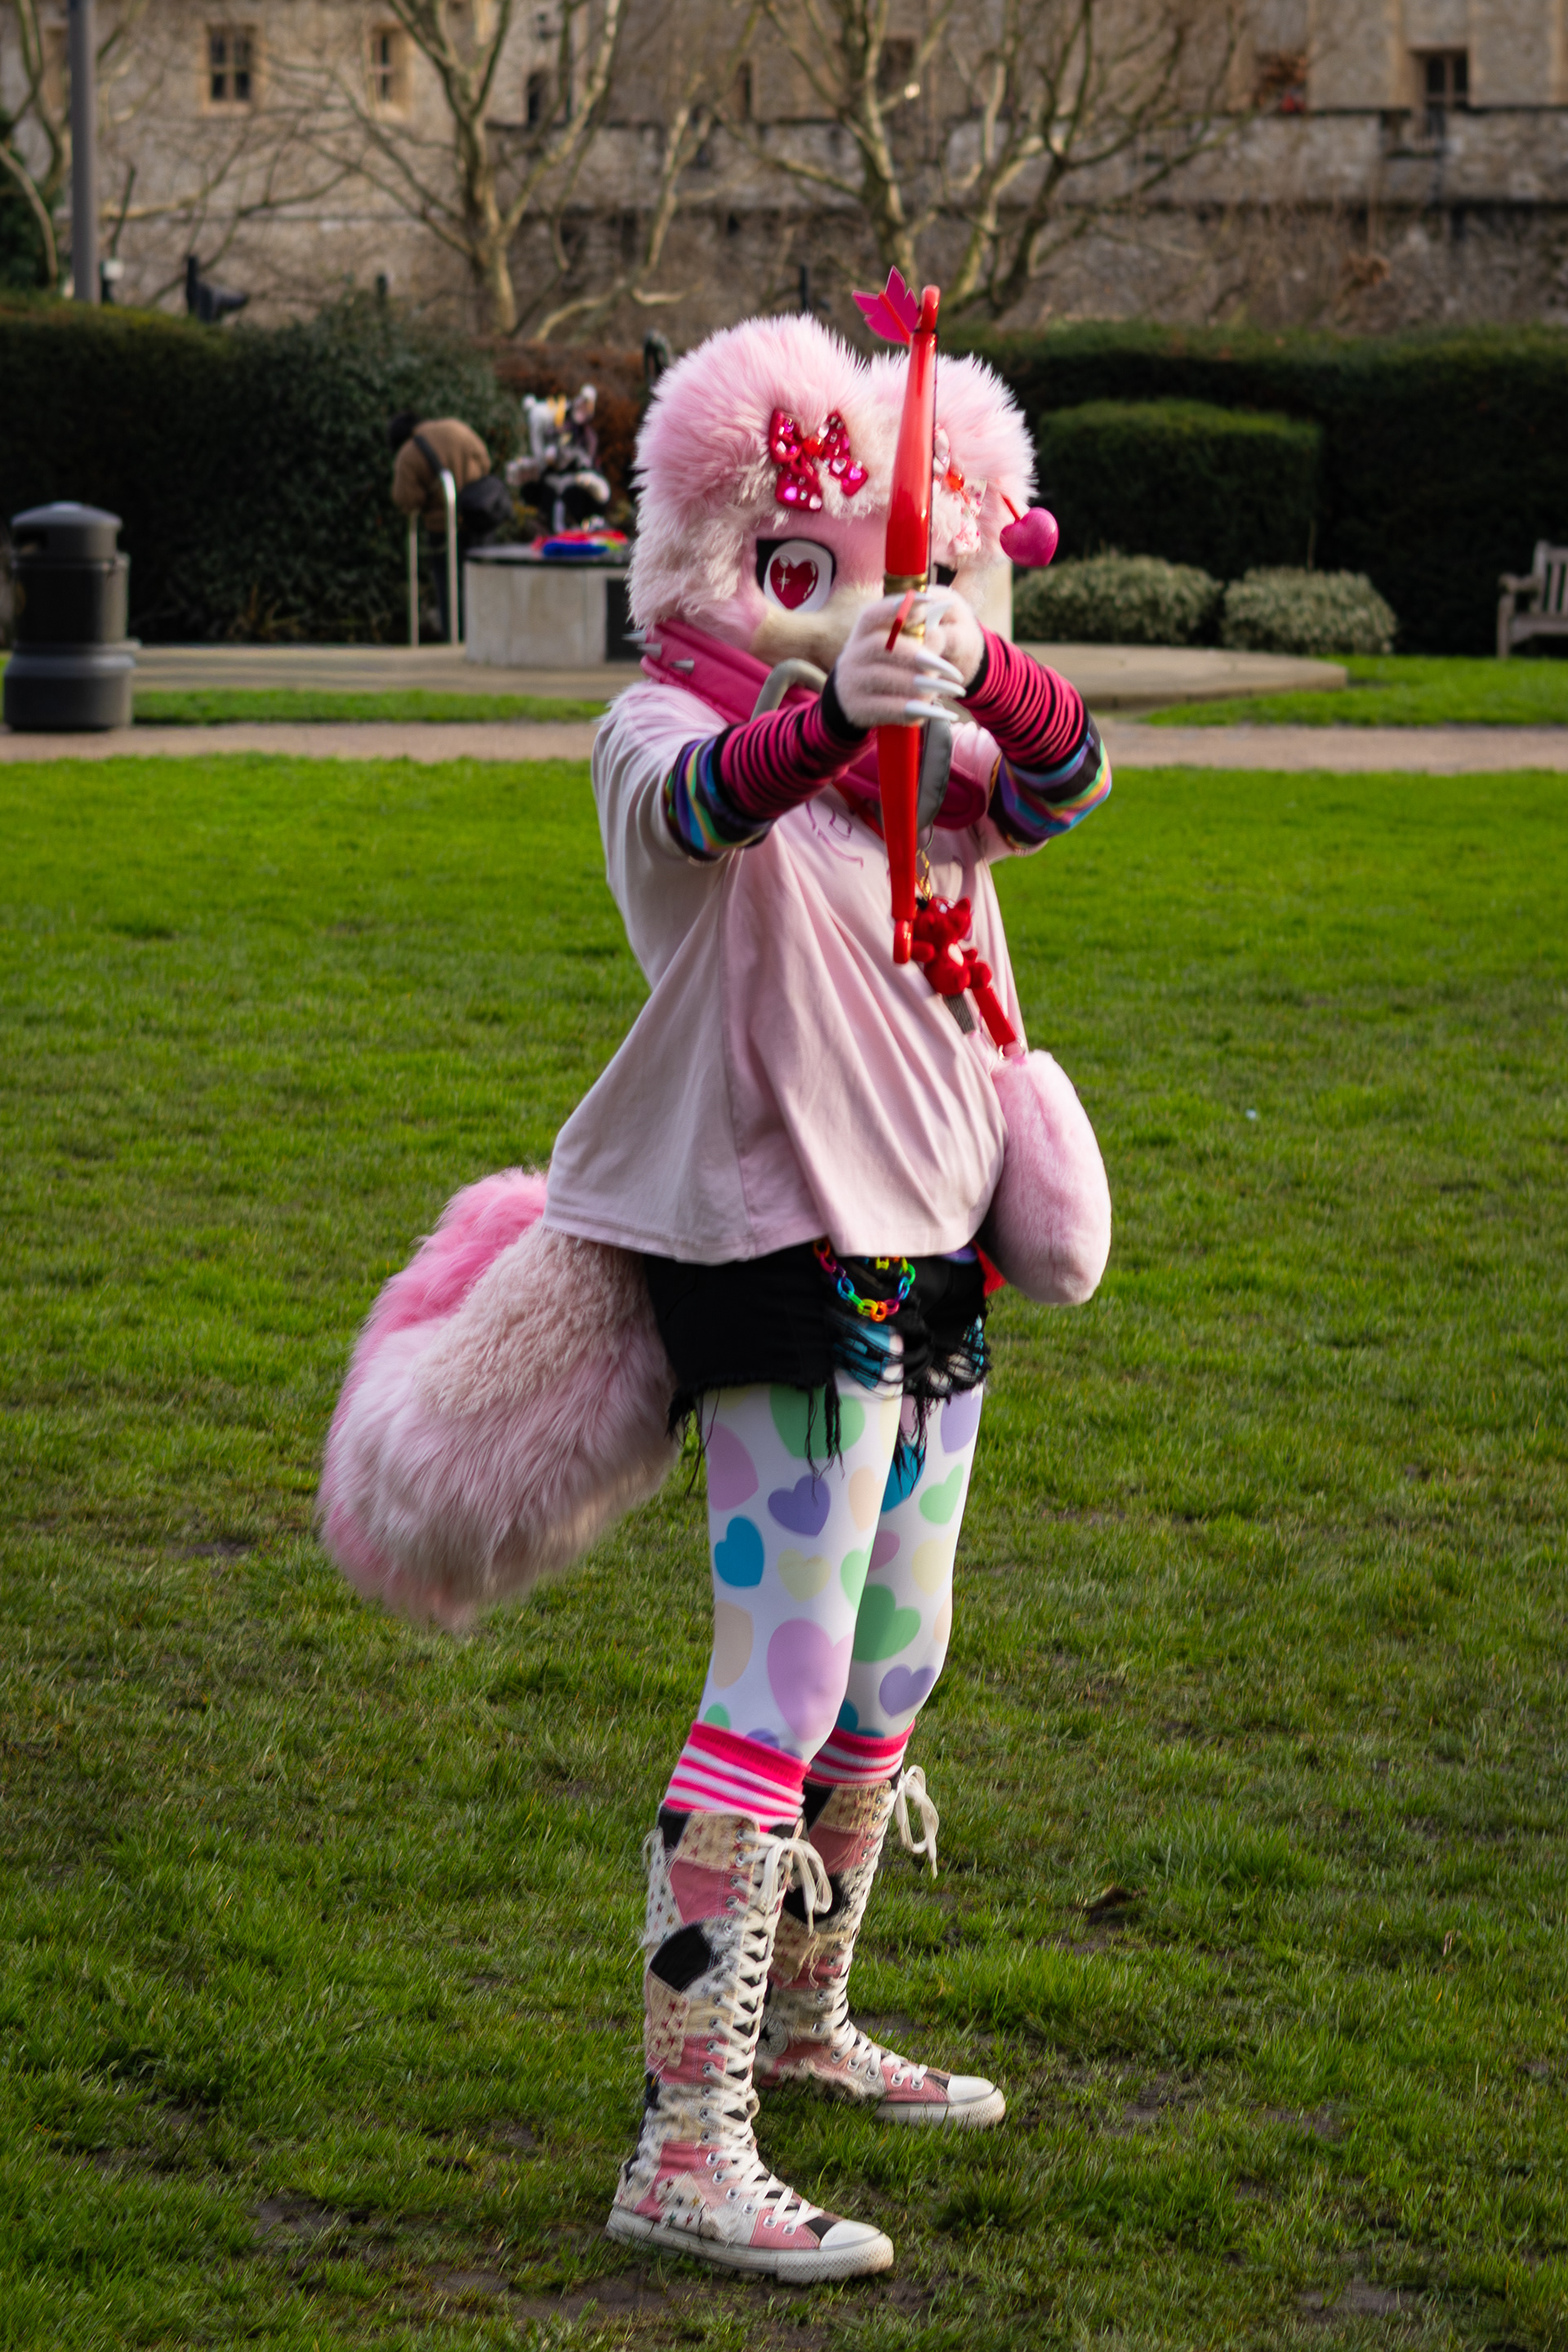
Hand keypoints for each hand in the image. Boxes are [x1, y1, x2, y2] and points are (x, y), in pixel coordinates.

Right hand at [829, 590, 986, 731]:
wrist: (853, 701)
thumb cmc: (887, 666)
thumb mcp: (899, 647)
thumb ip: (919, 635)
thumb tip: (939, 626)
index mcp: (863, 632)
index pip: (874, 613)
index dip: (898, 606)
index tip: (928, 601)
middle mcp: (853, 654)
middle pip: (881, 646)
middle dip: (919, 655)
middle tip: (952, 671)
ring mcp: (851, 682)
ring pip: (885, 678)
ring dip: (923, 685)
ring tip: (950, 690)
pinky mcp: (858, 708)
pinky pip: (889, 709)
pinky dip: (918, 710)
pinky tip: (940, 713)